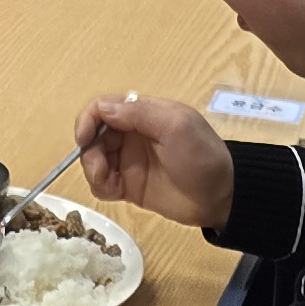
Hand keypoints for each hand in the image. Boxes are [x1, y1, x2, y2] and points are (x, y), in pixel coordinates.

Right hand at [73, 90, 234, 230]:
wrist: (220, 197)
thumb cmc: (202, 157)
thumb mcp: (176, 127)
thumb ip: (139, 114)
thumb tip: (102, 109)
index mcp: (143, 114)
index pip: (103, 107)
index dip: (88, 119)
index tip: (84, 139)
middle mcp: (131, 134)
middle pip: (93, 135)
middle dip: (90, 150)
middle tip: (101, 169)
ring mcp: (128, 161)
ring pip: (93, 159)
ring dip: (93, 169)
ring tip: (110, 182)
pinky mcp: (128, 186)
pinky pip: (102, 183)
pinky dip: (100, 185)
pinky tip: (114, 192)